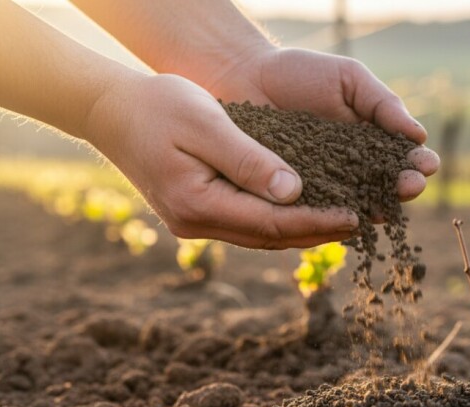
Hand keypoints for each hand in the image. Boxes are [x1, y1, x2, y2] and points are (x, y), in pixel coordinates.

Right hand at [84, 73, 359, 248]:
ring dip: (301, 232)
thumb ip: (248, 160)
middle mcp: (195, 223)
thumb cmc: (158, 105)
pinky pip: (248, 225)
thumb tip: (294, 191)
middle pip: (269, 238)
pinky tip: (304, 212)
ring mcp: (193, 223)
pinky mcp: (196, 213)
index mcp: (197, 204)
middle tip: (359, 223)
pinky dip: (280, 222)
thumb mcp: (206, 123)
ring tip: (341, 223)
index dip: (317, 222)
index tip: (354, 216)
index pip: (271, 223)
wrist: (110, 110)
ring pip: (260, 236)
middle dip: (316, 232)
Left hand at [205, 47, 439, 200]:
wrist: (244, 78)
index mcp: (372, 140)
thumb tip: (419, 135)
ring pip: (357, 204)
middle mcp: (354, 169)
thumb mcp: (349, 79)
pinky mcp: (296, 198)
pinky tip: (347, 217)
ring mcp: (326, 186)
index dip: (417, 163)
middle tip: (411, 186)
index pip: (402, 157)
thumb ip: (383, 103)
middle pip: (386, 186)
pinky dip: (332, 217)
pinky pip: (317, 211)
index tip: (425, 164)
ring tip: (385, 206)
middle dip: (403, 188)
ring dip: (374, 208)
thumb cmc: (299, 73)